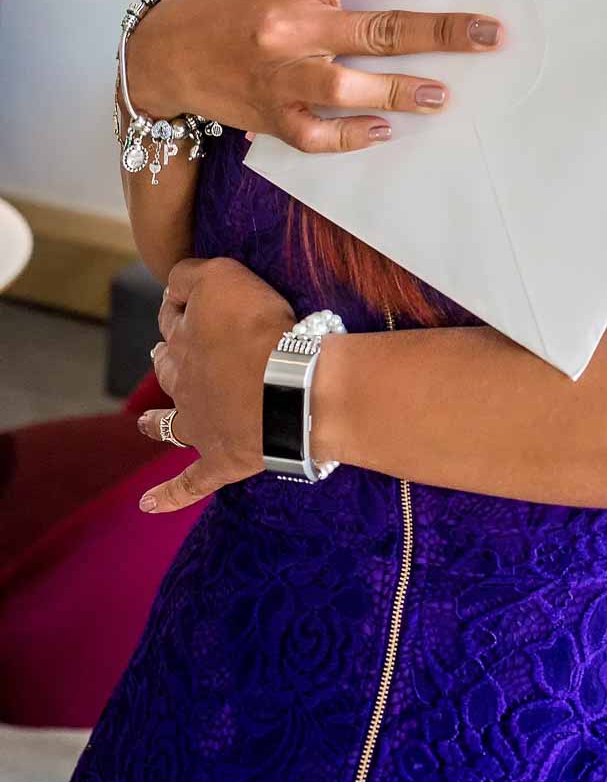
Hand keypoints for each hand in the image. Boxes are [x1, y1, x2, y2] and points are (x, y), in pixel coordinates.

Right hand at [127, 0, 503, 151]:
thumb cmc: (232, 10)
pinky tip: (384, 130)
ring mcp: (280, 78)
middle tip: (489, 35)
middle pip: (376, 29)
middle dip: (440, 33)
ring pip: (348, 87)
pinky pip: (317, 135)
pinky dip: (352, 135)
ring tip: (441, 95)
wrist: (165, 53)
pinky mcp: (270, 118)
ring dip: (401, 91)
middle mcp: (290, 30)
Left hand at [136, 257, 296, 511]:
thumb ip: (192, 275)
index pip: (172, 318)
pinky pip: (189, 485)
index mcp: (185, 341)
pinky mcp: (220, 461)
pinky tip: (148, 505)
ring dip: (154, 424)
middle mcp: (185, 383)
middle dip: (164, 359)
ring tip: (142, 423)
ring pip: (169, 425)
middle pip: (167, 368)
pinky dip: (168, 496)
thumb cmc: (260, 329)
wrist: (289, 389)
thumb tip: (172, 285)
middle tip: (161, 354)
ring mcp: (200, 426)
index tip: (180, 302)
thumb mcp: (224, 277)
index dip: (176, 307)